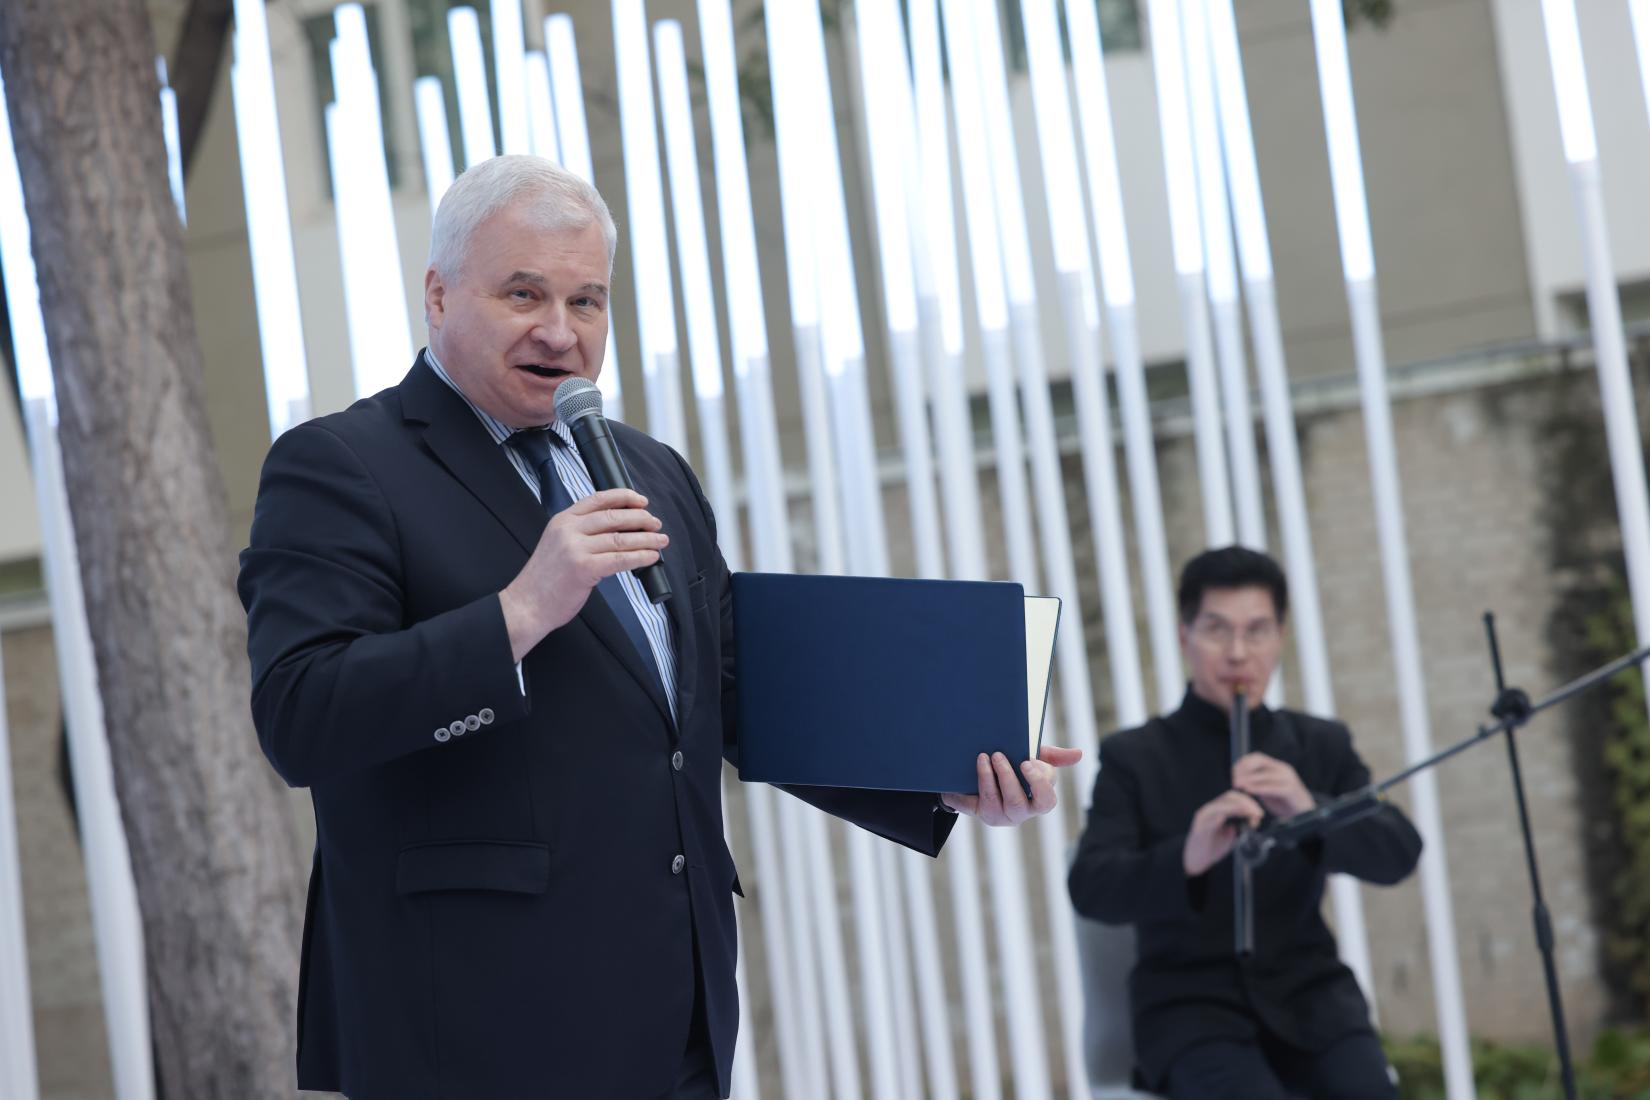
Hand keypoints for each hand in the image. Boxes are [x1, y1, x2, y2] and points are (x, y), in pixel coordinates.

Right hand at [499, 488, 668, 660]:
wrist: (527, 604)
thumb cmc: (545, 580)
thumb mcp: (557, 544)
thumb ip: (580, 533)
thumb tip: (617, 531)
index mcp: (562, 520)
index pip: (598, 499)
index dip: (624, 497)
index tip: (642, 501)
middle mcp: (569, 530)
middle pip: (613, 517)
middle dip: (641, 519)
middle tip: (656, 523)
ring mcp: (576, 548)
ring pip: (620, 538)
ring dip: (646, 539)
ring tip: (661, 540)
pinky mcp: (584, 568)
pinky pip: (620, 559)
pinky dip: (640, 557)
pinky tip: (651, 557)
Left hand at [939, 745, 1081, 825]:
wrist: (983, 776)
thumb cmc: (1016, 767)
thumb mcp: (1034, 758)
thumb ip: (1053, 756)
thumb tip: (1079, 753)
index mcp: (1037, 800)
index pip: (1045, 800)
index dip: (1038, 784)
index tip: (1027, 762)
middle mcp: (1019, 812)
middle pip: (1018, 804)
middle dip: (1008, 779)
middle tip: (999, 754)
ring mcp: (997, 814)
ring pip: (995, 803)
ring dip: (989, 778)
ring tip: (984, 757)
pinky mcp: (978, 811)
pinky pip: (973, 803)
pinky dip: (970, 786)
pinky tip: (971, 768)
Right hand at [1182, 790, 1264, 875]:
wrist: (1194, 860)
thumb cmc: (1212, 847)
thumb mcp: (1229, 835)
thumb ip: (1237, 826)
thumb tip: (1250, 821)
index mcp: (1217, 810)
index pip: (1234, 798)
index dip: (1248, 802)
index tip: (1260, 814)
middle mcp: (1209, 810)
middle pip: (1229, 797)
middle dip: (1247, 803)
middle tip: (1259, 814)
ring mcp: (1203, 817)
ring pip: (1222, 804)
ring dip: (1240, 808)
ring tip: (1253, 816)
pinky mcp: (1199, 827)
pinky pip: (1211, 816)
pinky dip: (1224, 814)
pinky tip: (1236, 818)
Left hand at [1232, 752, 1313, 819]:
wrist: (1305, 813)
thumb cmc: (1284, 801)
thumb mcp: (1267, 788)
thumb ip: (1256, 782)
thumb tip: (1238, 778)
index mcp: (1277, 766)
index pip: (1257, 757)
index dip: (1243, 763)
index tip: (1233, 772)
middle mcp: (1283, 769)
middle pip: (1259, 762)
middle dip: (1244, 770)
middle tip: (1234, 780)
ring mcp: (1288, 779)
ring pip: (1264, 774)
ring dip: (1249, 779)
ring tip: (1238, 785)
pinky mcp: (1291, 790)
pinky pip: (1272, 787)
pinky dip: (1258, 788)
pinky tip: (1249, 791)